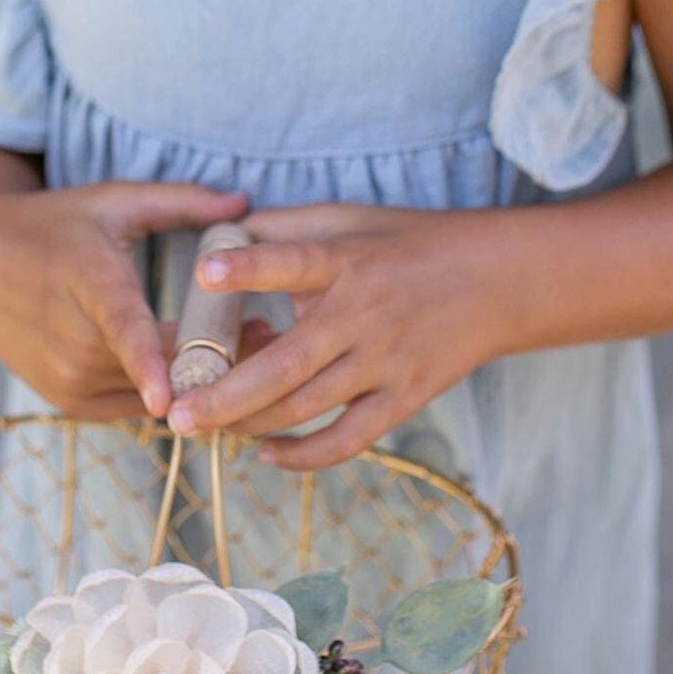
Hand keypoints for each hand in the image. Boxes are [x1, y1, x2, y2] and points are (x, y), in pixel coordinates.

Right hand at [0, 180, 253, 421]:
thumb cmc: (54, 223)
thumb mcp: (114, 200)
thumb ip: (181, 202)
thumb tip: (244, 204)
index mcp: (88, 281)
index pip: (121, 329)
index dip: (146, 365)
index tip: (167, 399)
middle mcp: (72, 340)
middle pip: (158, 364)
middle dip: (217, 354)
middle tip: (268, 332)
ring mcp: (66, 378)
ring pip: (151, 391)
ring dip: (194, 376)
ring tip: (238, 343)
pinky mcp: (67, 401)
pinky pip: (132, 404)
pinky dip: (161, 389)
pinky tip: (189, 365)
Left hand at [164, 202, 500, 468]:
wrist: (496, 280)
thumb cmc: (408, 243)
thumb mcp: (349, 218)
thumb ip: (285, 228)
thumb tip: (220, 234)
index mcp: (346, 261)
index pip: (293, 262)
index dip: (249, 267)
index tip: (205, 271)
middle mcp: (362, 315)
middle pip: (286, 366)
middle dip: (224, 396)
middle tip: (176, 416)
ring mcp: (384, 362)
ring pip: (305, 408)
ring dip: (249, 424)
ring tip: (204, 429)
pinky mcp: (404, 399)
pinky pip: (347, 439)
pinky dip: (303, 455)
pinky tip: (267, 452)